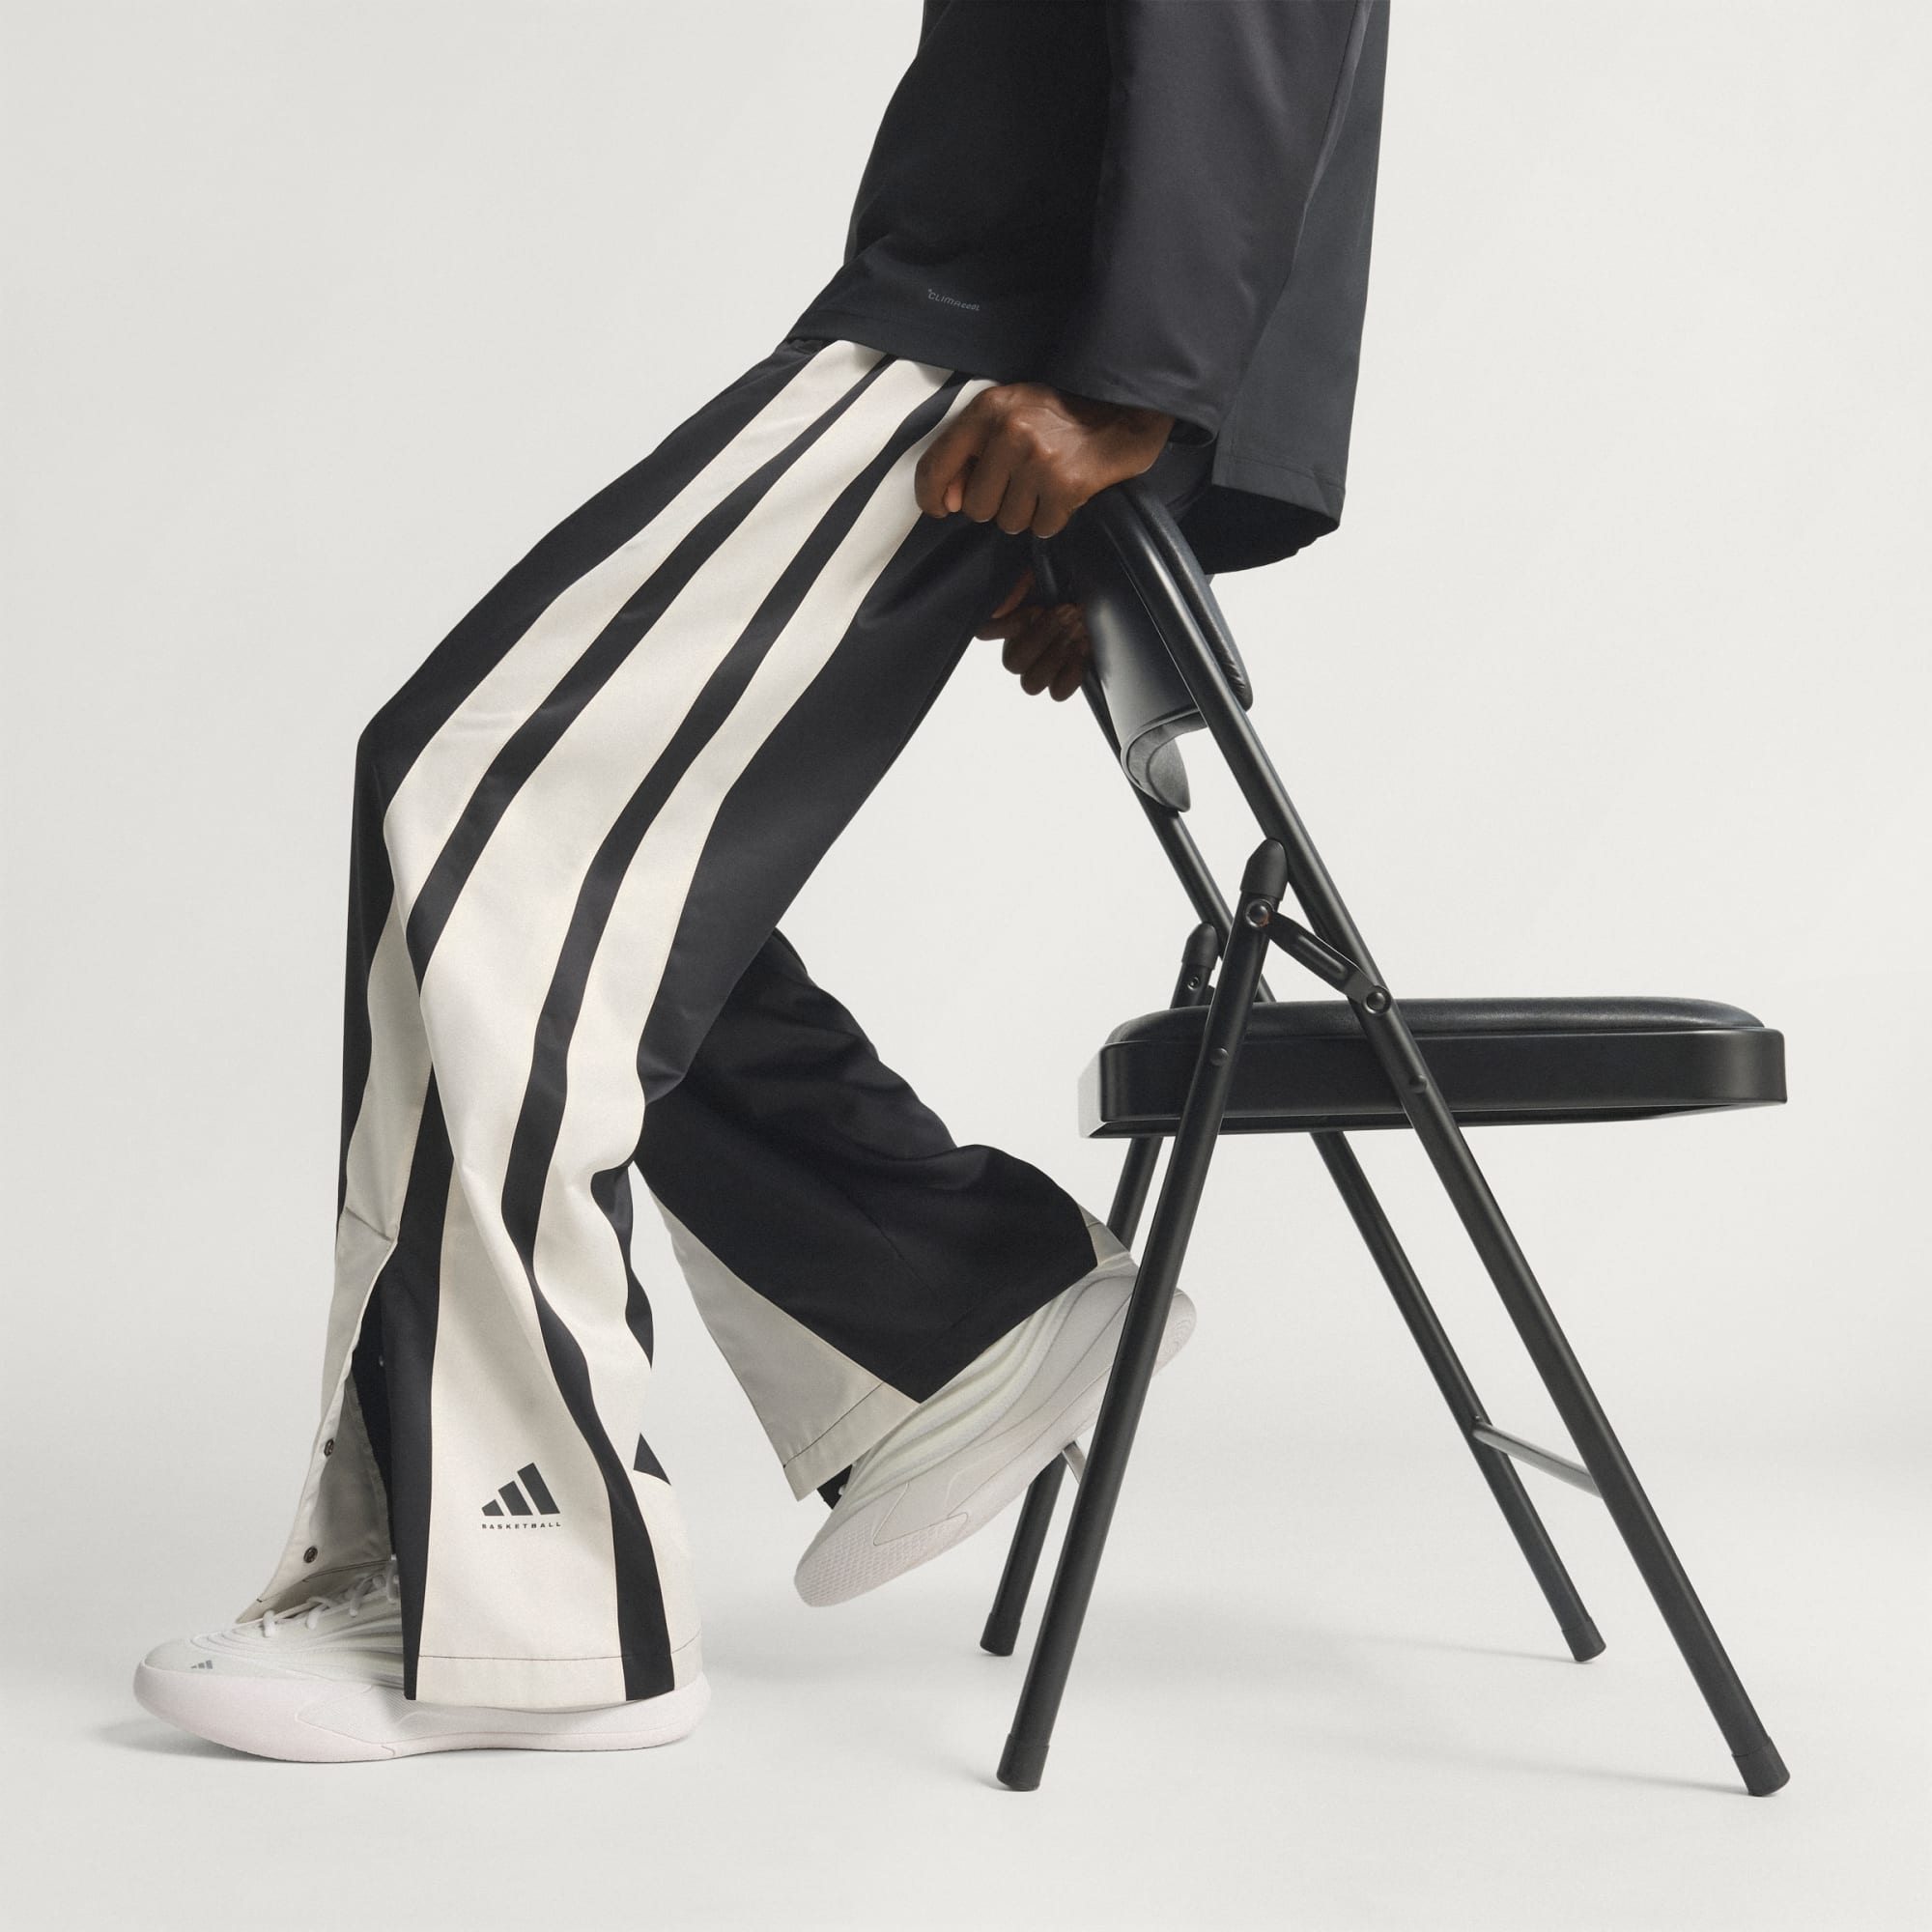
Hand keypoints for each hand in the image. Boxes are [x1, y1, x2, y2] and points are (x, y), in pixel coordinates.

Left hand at [914, 383, 1173, 538]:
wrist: (1125, 406)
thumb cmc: (1062, 414)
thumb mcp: (1012, 414)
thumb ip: (973, 451)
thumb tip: (949, 501)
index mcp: (988, 409)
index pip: (936, 463)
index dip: (930, 495)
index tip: (940, 508)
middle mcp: (1009, 432)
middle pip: (976, 507)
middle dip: (997, 505)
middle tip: (1022, 483)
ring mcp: (1038, 459)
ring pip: (1009, 522)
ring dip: (1027, 512)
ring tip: (1046, 484)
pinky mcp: (1066, 484)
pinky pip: (1042, 527)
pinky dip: (1053, 517)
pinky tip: (1065, 492)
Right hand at [976, 568, 1091, 701]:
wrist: (1097, 595)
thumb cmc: (1068, 582)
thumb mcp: (1042, 572)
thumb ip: (1018, 586)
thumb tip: (1001, 610)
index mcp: (1009, 622)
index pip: (985, 633)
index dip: (1005, 627)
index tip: (1031, 610)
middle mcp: (1019, 649)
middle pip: (1013, 663)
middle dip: (1042, 637)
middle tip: (1068, 612)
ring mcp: (1039, 669)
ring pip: (1031, 684)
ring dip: (1055, 656)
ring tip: (1078, 630)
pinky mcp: (1063, 681)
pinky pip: (1059, 692)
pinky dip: (1071, 673)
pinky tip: (1083, 647)